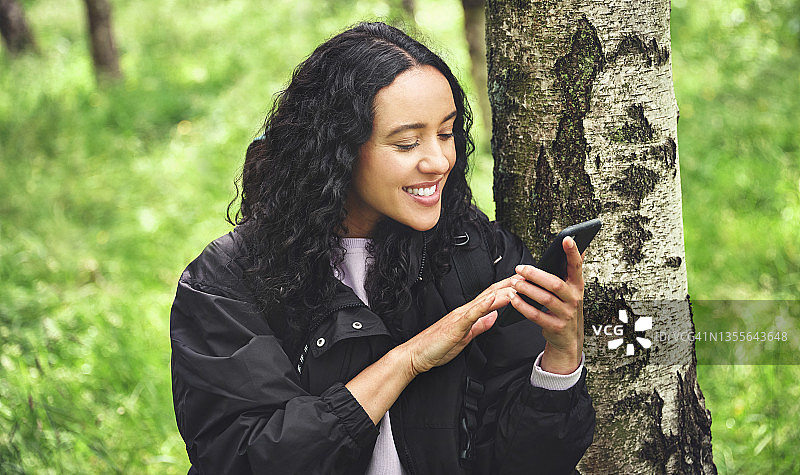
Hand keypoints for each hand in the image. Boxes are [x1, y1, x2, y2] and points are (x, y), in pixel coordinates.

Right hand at [401, 276, 519, 376]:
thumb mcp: (465, 336)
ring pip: (484, 300)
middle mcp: (464, 311)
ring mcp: (460, 316)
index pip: (492, 297)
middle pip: (491, 293)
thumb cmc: (436, 347)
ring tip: (518, 284)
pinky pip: (471, 313)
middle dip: (510, 284)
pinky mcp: (455, 325)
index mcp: (467, 314)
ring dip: (502, 291)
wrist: (415, 354)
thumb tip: (493, 317)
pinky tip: (493, 299)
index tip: (524, 282)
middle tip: (529, 275)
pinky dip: (483, 305)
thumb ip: (479, 325)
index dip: (509, 288)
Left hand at [510, 236, 584, 373]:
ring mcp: (566, 314)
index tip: (566, 238)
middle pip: (555, 284)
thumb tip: (581, 246)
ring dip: (527, 289)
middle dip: (535, 275)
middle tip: (519, 268)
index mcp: (577, 286)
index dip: (573, 252)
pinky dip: (523, 306)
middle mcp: (574, 299)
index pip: (577, 266)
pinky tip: (513, 299)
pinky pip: (536, 315)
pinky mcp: (555, 326)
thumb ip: (572, 270)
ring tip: (514, 282)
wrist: (567, 337)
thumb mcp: (572, 289)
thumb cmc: (565, 307)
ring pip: (545, 299)